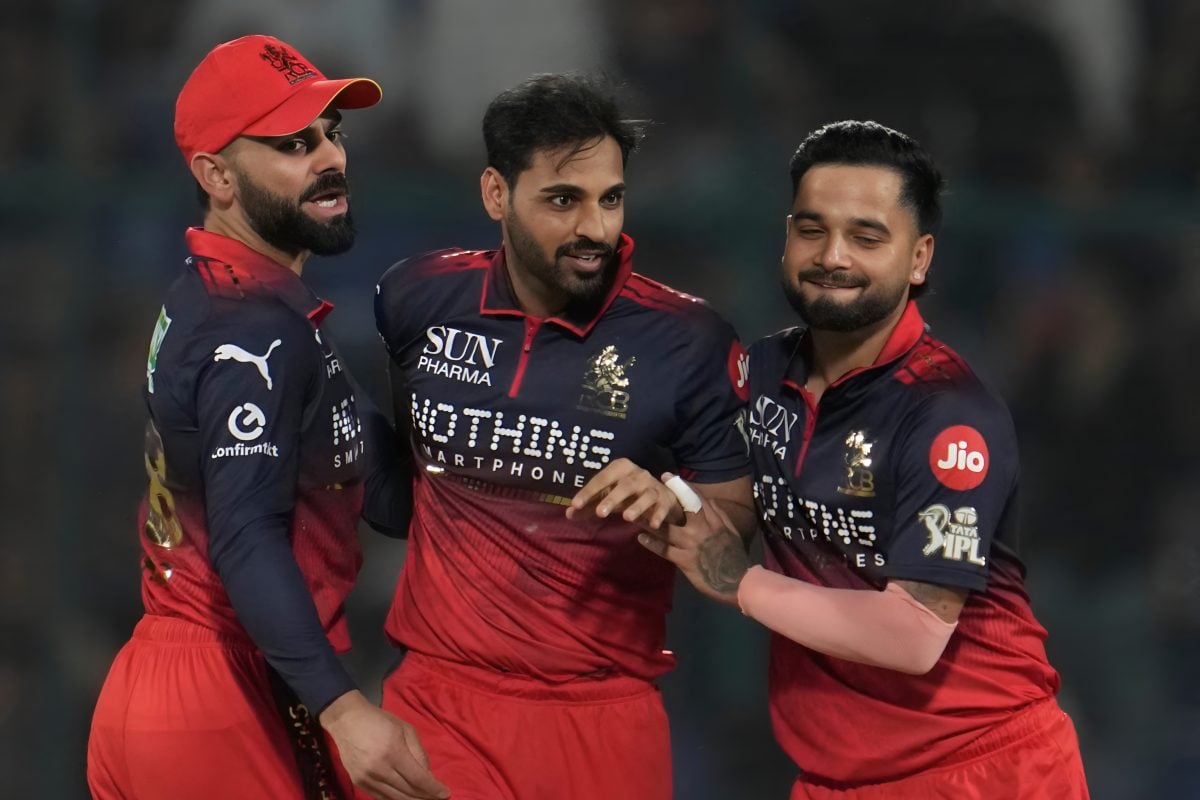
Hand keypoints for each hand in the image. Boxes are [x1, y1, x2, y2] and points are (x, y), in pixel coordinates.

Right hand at [320, 691, 449, 799]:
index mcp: (393, 752)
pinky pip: (382, 798)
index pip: (418, 778)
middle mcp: (379, 769)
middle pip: (408, 791)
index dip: (433, 789)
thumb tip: (428, 774)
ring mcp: (367, 778)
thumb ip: (418, 752)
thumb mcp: (405, 729)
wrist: (346, 720)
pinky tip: (408, 798)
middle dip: (426, 797)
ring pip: (395, 798)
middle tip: (439, 798)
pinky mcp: (359, 783)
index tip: (446, 793)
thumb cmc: (379, 721)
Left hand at [566, 458, 683, 530]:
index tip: (575, 504)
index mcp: (620, 468)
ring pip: (646, 495)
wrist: (660, 495)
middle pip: (625, 485)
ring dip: (637, 506)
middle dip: (612, 498)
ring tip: (627, 518)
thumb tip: (569, 513)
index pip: (601, 479)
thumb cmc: (627, 495)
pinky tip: (653, 525)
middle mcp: (638, 474)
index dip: (588, 492)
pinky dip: (658, 515)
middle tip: (599, 513)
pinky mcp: (665, 500)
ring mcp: (653, 486)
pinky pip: (662, 507)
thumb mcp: (607, 497)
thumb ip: (589, 505)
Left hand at [637, 475, 750, 605]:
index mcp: (714, 520)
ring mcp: (691, 544)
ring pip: (666, 529)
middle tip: (647, 488)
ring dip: (650, 522)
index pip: (695, 498)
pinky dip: (652, 544)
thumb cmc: (733, 554)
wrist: (737, 580)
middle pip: (678, 509)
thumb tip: (707, 500)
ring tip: (635, 515)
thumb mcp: (729, 530)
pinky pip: (664, 550)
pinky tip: (641, 538)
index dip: (680, 486)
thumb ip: (718, 514)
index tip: (667, 476)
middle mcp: (701, 529)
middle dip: (662, 498)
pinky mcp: (684, 559)